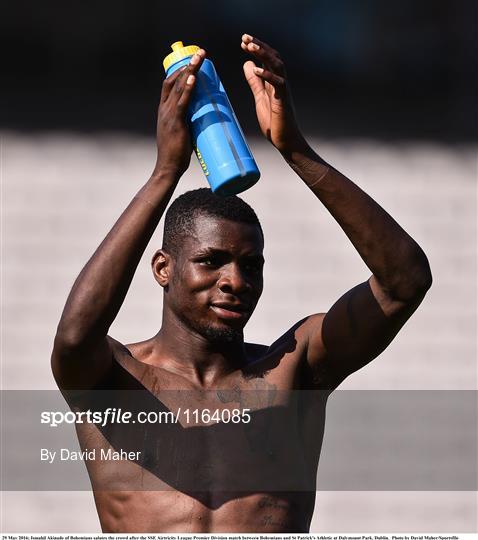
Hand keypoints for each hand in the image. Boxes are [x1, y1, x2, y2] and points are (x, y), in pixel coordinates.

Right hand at [153, 49, 205, 177]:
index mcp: (164, 110)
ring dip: (190, 70)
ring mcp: (168, 114)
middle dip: (188, 64)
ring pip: (179, 86)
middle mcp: (164, 108)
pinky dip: (187, 88)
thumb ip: (191, 124)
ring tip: (200, 58)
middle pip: (175, 79)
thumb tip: (207, 121)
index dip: (181, 70)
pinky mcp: (175, 122)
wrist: (168, 168)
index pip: (170, 84)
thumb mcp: (183, 134)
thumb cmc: (176, 155)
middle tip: (201, 54)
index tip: (193, 61)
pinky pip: (181, 102)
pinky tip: (193, 79)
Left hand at [241, 34, 306, 154]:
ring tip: (251, 46)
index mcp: (274, 82)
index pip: (266, 59)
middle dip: (259, 46)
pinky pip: (278, 84)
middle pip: (273, 57)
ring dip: (264, 55)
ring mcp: (283, 91)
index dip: (256, 48)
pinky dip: (267, 75)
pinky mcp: (283, 101)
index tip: (243, 41)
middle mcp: (280, 83)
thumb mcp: (260, 98)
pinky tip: (256, 70)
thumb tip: (247, 64)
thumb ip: (255, 82)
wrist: (285, 141)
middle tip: (244, 38)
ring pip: (277, 66)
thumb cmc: (275, 122)